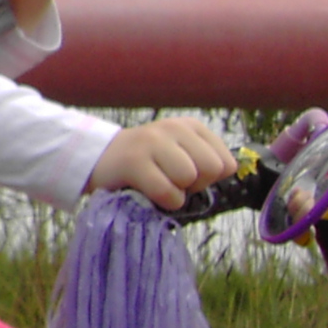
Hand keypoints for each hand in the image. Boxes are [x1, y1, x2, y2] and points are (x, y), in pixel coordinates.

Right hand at [89, 117, 236, 209]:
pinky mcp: (134, 160)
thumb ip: (206, 160)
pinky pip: (167, 191)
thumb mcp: (180, 152)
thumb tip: (228, 171)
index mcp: (190, 126)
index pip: (227, 162)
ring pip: (189, 177)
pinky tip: (148, 191)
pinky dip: (163, 201)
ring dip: (177, 191)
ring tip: (158, 182)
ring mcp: (152, 141)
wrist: (99, 158)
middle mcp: (173, 128)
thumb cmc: (148, 163)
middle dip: (196, 183)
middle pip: (212, 168)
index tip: (186, 174)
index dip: (210, 177)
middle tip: (172, 180)